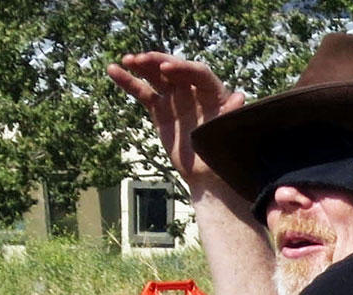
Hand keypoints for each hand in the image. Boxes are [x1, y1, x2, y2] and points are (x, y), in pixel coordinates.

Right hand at [107, 52, 244, 199]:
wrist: (207, 176)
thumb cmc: (222, 155)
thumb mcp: (226, 135)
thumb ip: (230, 114)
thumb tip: (240, 97)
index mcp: (213, 93)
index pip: (197, 73)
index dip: (182, 69)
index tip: (166, 69)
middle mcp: (193, 90)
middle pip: (174, 70)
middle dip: (157, 62)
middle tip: (140, 59)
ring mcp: (175, 98)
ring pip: (156, 77)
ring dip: (141, 66)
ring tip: (125, 60)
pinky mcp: (160, 108)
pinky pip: (142, 92)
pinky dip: (128, 81)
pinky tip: (112, 70)